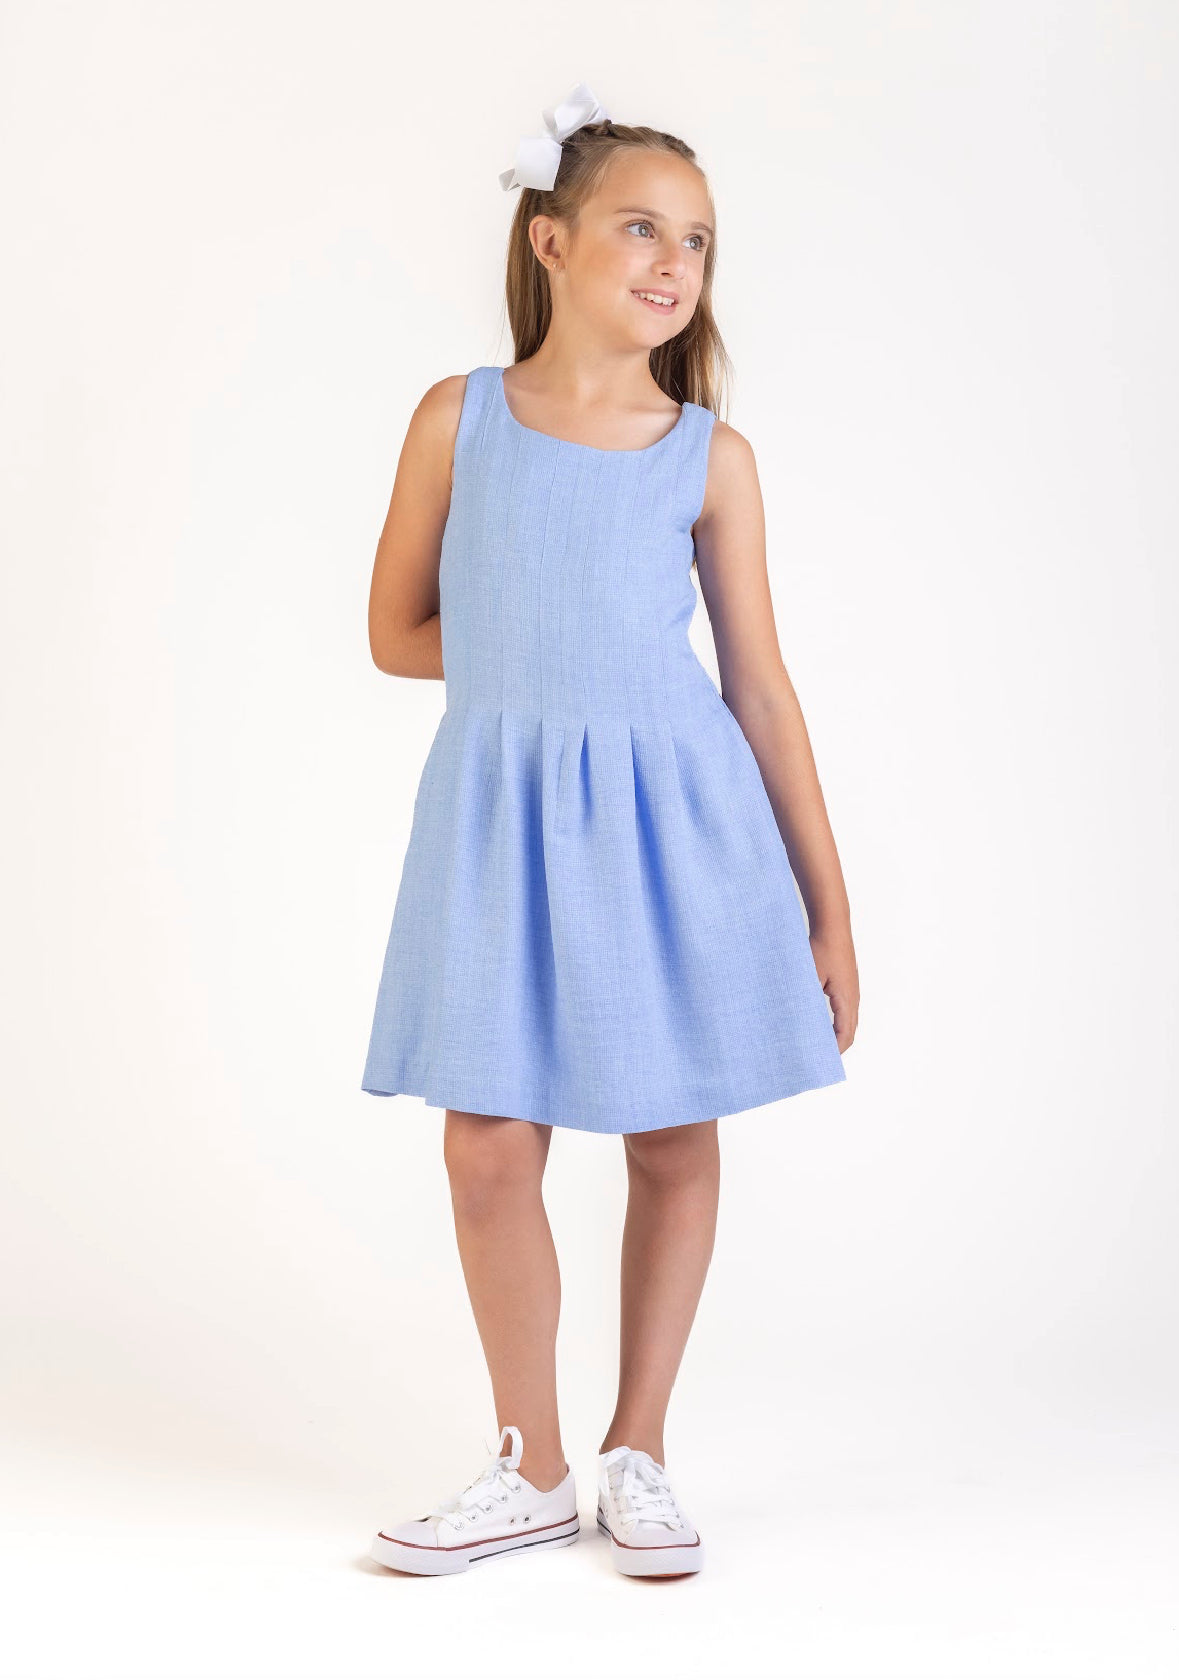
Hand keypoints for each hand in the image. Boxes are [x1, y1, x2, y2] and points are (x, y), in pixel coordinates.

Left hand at [809, 926, 858, 1053]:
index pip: (845, 1034)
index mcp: (846, 999)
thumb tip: (797, 1021)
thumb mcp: (810, 977)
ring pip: (847, 1021)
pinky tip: (819, 1022)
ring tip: (818, 1046)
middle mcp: (853, 997)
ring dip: (836, 1034)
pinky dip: (835, 1022)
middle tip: (819, 1059)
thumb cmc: (821, 948)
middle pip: (849, 1031)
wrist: (832, 924)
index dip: (835, 1051)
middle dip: (836, 1047)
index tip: (821, 1062)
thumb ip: (806, 1000)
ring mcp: (851, 990)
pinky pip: (843, 1010)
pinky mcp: (846, 983)